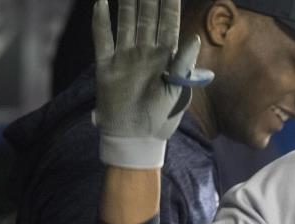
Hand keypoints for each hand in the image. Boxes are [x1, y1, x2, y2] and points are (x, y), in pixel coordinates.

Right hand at [92, 0, 212, 168]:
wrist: (136, 138)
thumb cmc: (162, 118)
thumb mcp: (177, 91)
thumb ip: (183, 63)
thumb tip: (194, 37)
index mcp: (166, 58)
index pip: (169, 24)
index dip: (169, 4)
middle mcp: (146, 53)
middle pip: (146, 18)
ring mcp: (125, 57)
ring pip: (125, 23)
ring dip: (126, 4)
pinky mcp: (106, 66)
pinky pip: (102, 39)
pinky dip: (100, 22)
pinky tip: (101, 3)